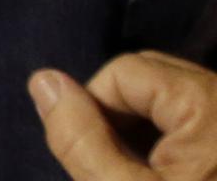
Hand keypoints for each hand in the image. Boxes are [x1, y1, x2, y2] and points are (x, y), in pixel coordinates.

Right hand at [38, 55, 216, 179]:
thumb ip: (80, 137)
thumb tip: (44, 81)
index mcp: (208, 101)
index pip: (121, 72)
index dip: (96, 114)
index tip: (107, 164)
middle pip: (150, 78)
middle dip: (122, 117)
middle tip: (126, 170)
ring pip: (172, 98)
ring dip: (147, 130)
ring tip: (150, 174)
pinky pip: (196, 116)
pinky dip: (176, 138)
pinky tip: (172, 172)